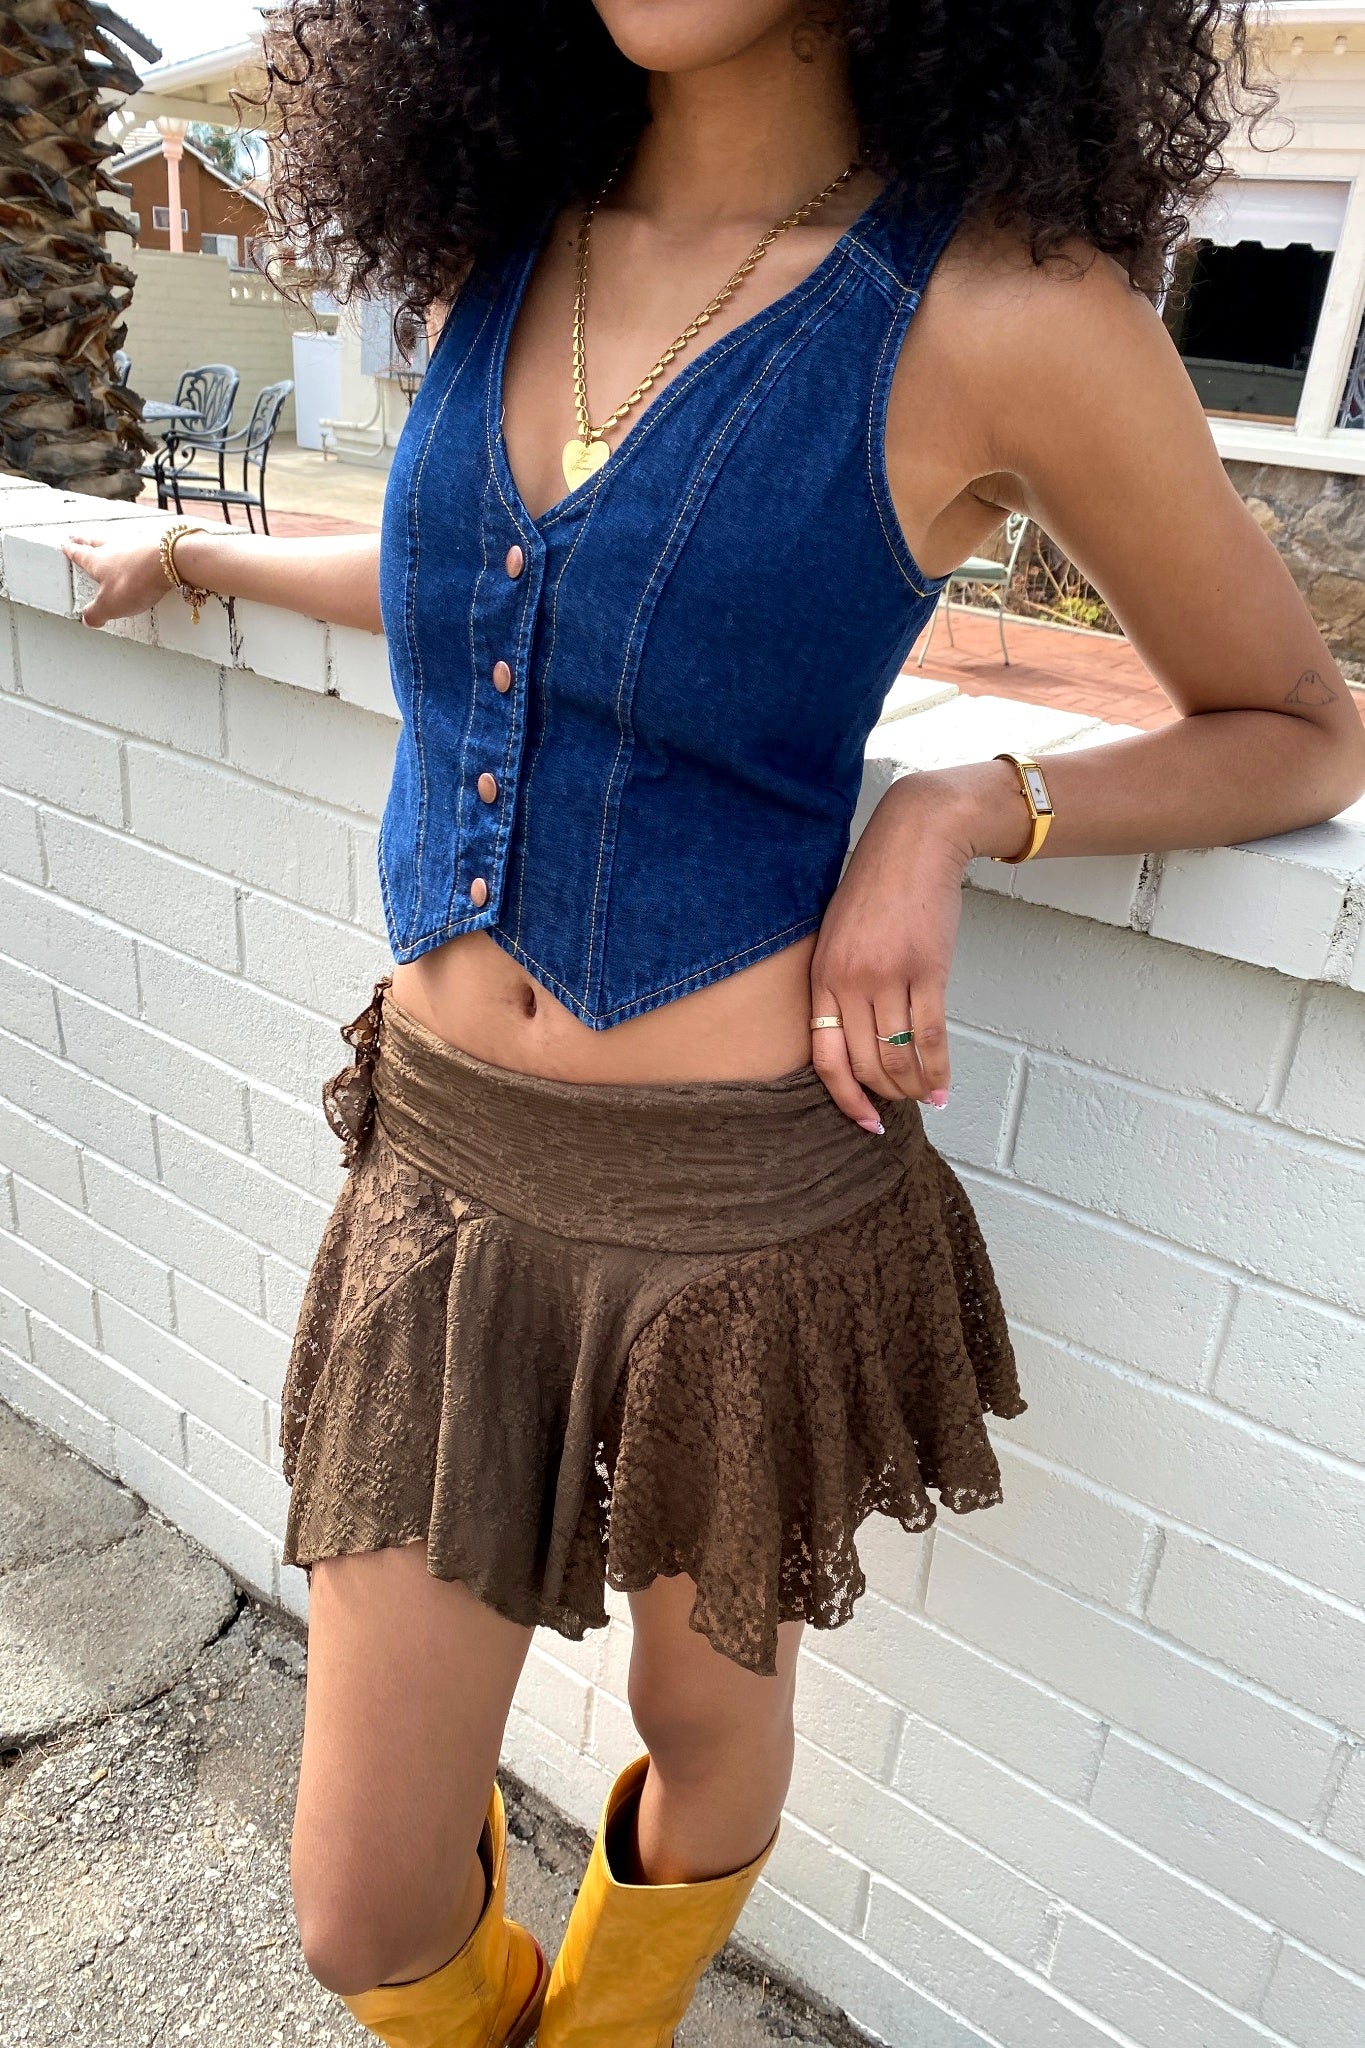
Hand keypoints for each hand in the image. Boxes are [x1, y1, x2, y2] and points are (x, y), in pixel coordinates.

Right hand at [59, 521, 198, 627]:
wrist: (169, 560)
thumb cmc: (136, 580)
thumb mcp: (111, 605)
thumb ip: (97, 613)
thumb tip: (87, 620)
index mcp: (97, 561)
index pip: (80, 555)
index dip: (71, 552)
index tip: (65, 545)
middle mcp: (113, 548)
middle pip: (94, 542)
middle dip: (84, 541)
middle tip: (76, 536)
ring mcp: (134, 543)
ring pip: (115, 540)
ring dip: (107, 540)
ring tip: (103, 540)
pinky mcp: (154, 544)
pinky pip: (138, 543)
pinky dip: (133, 544)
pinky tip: (137, 546)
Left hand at [809, 774, 975, 1129]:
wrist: (914, 843)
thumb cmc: (875, 886)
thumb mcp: (836, 934)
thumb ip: (837, 982)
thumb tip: (853, 1036)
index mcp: (822, 976)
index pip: (826, 1056)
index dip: (845, 1097)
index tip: (863, 1119)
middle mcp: (851, 982)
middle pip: (865, 1064)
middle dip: (885, 1095)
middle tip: (899, 1105)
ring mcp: (890, 977)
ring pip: (900, 1057)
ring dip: (914, 1087)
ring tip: (926, 1097)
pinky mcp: (928, 970)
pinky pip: (931, 1036)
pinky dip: (939, 1067)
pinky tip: (943, 1085)